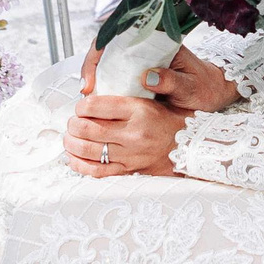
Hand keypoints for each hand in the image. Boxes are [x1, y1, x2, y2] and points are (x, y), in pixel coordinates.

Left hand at [65, 91, 189, 176]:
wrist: (194, 146)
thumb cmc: (174, 120)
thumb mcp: (155, 99)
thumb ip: (130, 94)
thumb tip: (99, 91)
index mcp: (140, 110)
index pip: (96, 106)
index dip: (81, 105)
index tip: (80, 106)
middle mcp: (134, 133)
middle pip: (88, 129)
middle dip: (73, 125)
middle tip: (71, 122)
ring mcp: (131, 154)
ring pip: (89, 151)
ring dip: (72, 144)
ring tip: (69, 138)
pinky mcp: (131, 170)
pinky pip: (98, 172)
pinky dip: (80, 166)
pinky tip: (73, 159)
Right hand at [85, 42, 239, 113]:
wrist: (215, 93)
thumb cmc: (206, 87)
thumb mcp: (192, 86)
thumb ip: (172, 81)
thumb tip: (148, 77)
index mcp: (158, 42)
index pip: (118, 35)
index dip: (98, 54)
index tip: (93, 79)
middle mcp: (146, 48)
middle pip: (107, 48)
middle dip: (91, 67)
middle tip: (86, 92)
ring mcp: (142, 61)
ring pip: (109, 63)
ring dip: (97, 79)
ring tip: (90, 101)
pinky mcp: (141, 74)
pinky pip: (117, 77)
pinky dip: (107, 89)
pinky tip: (102, 104)